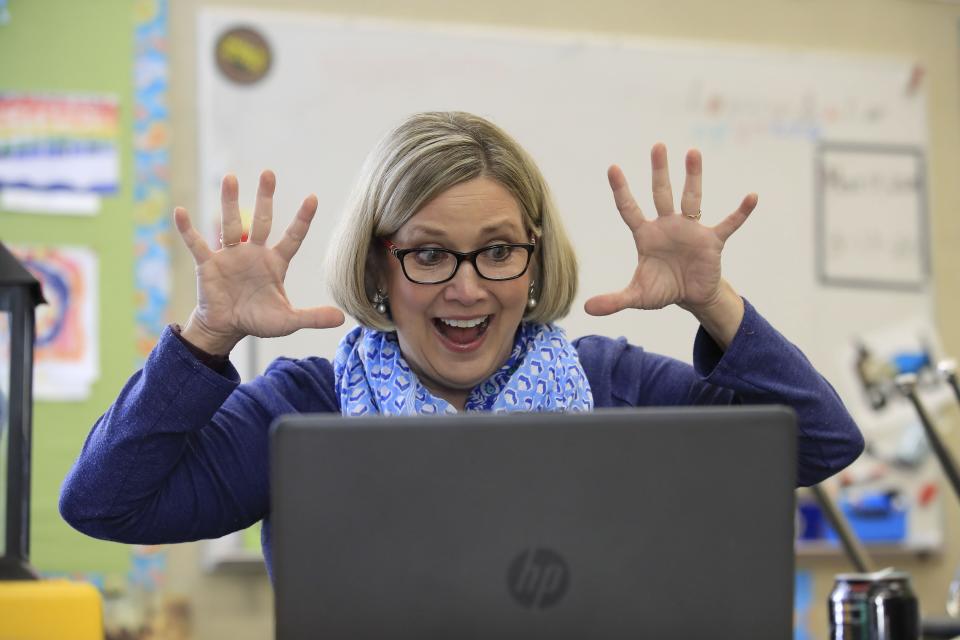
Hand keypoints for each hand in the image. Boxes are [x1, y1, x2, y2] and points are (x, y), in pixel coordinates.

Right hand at [174, 170, 344, 354]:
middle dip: (265, 198)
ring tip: (230, 177)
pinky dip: (188, 229)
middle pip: (262, 220)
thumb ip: (312, 317)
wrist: (227, 328)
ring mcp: (230, 256)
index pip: (292, 236)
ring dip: (229, 201)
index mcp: (275, 263)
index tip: (313, 198)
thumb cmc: (258, 320)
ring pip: (230, 224)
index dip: (302, 219)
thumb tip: (342, 318)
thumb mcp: (288, 321)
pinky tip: (180, 212)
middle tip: (268, 173)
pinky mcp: (208, 264)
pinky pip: (196, 243)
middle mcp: (254, 253)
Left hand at [584, 145, 756, 345]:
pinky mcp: (712, 240)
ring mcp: (691, 230)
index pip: (629, 209)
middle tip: (657, 146)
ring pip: (692, 198)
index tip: (612, 167)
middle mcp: (667, 225)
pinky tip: (752, 197)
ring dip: (693, 176)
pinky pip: (728, 224)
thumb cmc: (662, 289)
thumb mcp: (637, 296)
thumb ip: (614, 300)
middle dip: (659, 171)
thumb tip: (587, 308)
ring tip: (693, 152)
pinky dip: (740, 212)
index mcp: (646, 235)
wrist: (690, 296)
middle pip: (661, 193)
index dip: (621, 190)